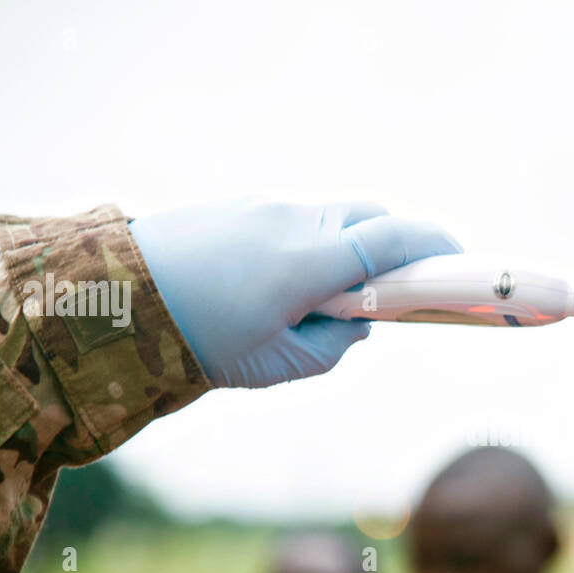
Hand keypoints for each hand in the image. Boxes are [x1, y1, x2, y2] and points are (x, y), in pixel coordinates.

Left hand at [128, 199, 461, 387]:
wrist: (110, 296)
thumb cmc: (195, 340)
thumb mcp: (276, 365)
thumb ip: (335, 347)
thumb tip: (360, 323)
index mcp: (311, 262)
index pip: (396, 240)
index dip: (438, 249)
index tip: (462, 264)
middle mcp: (295, 222)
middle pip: (373, 219)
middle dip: (400, 248)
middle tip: (406, 287)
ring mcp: (266, 207)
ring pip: (334, 217)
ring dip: (353, 247)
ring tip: (337, 295)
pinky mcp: (240, 205)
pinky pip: (298, 219)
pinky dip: (315, 243)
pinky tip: (291, 282)